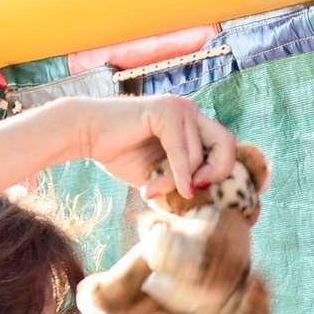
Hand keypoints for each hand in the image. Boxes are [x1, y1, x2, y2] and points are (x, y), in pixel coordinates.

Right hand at [65, 96, 239, 200]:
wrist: (87, 135)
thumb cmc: (123, 155)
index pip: (227, 149)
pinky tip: (156, 189)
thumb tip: (213, 206)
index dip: (225, 173)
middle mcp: (191, 112)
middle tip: (191, 193)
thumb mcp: (162, 174)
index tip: (210, 195)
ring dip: (174, 181)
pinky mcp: (165, 110)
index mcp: (195, 124)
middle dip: (216, 174)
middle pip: (227, 145)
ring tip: (150, 190)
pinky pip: (181, 152)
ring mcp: (180, 107)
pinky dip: (174, 175)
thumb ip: (186, 181)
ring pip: (197, 157)